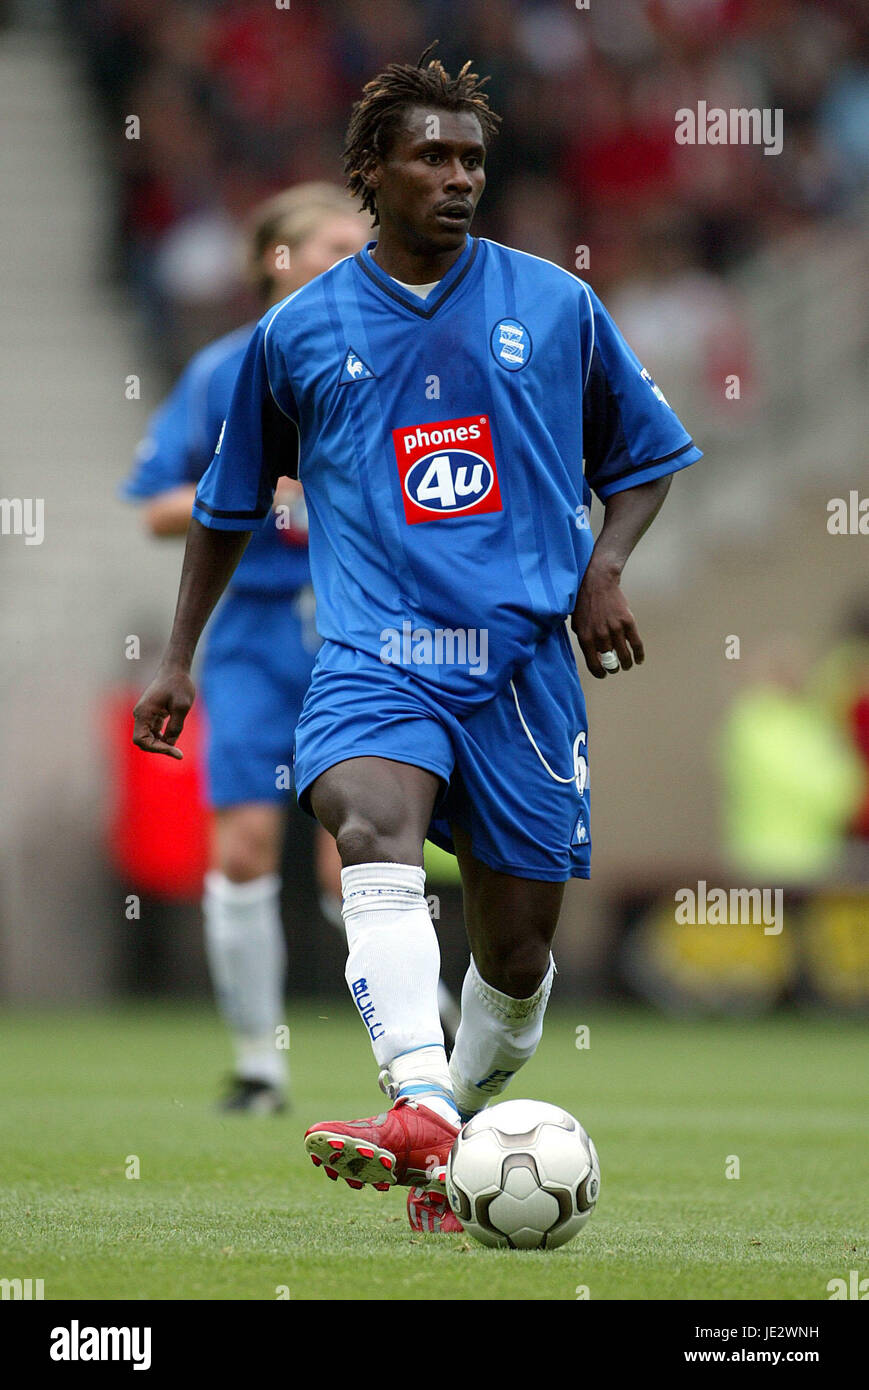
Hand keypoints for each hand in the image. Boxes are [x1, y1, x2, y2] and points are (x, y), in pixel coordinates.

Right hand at [132, 665, 195, 756]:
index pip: (142, 740)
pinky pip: (153, 732)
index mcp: (144, 713)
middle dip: (159, 748)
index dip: (157, 749)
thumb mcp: (181, 707)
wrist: (176, 670)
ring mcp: (145, 715)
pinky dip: (162, 738)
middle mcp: (140, 715)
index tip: (176, 752)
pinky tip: (173, 739)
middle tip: (178, 753)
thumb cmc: (179, 685)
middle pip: (144, 742)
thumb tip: (170, 744)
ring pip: (148, 738)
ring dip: (161, 745)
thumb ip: (175, 727)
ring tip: (177, 749)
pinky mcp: (151, 714)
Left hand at [571, 560, 644, 679]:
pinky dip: (639, 654)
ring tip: (627, 665)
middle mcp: (600, 636)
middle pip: (611, 661)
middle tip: (615, 667)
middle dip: (613, 667)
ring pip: (624, 655)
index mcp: (586, 638)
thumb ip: (583, 639)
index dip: (600, 673)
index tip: (603, 674)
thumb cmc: (584, 603)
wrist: (598, 582)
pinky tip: (639, 659)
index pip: (594, 664)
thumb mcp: (577, 623)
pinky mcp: (628, 622)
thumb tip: (592, 654)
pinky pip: (636, 644)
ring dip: (626, 664)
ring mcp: (615, 629)